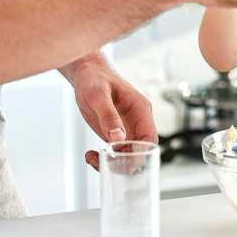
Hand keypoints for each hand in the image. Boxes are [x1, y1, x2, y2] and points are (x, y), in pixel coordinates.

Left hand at [61, 54, 156, 170]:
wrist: (87, 74)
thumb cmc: (95, 79)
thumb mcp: (99, 95)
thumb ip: (109, 116)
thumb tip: (118, 138)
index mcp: (140, 109)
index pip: (150, 138)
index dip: (141, 153)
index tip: (124, 161)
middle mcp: (138, 121)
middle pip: (141, 151)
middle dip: (125, 162)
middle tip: (104, 162)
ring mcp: (128, 129)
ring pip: (129, 156)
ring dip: (113, 163)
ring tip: (92, 158)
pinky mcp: (116, 134)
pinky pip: (117, 153)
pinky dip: (105, 158)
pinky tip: (90, 155)